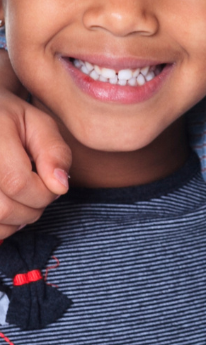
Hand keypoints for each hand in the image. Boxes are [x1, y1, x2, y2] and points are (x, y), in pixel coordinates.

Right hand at [0, 53, 69, 239]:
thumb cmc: (8, 118)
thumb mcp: (38, 123)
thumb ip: (54, 152)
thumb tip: (60, 187)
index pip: (18, 183)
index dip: (44, 193)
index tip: (52, 184)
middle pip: (5, 208)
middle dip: (33, 208)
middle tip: (39, 191)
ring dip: (17, 220)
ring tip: (23, 198)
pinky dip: (2, 226)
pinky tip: (7, 204)